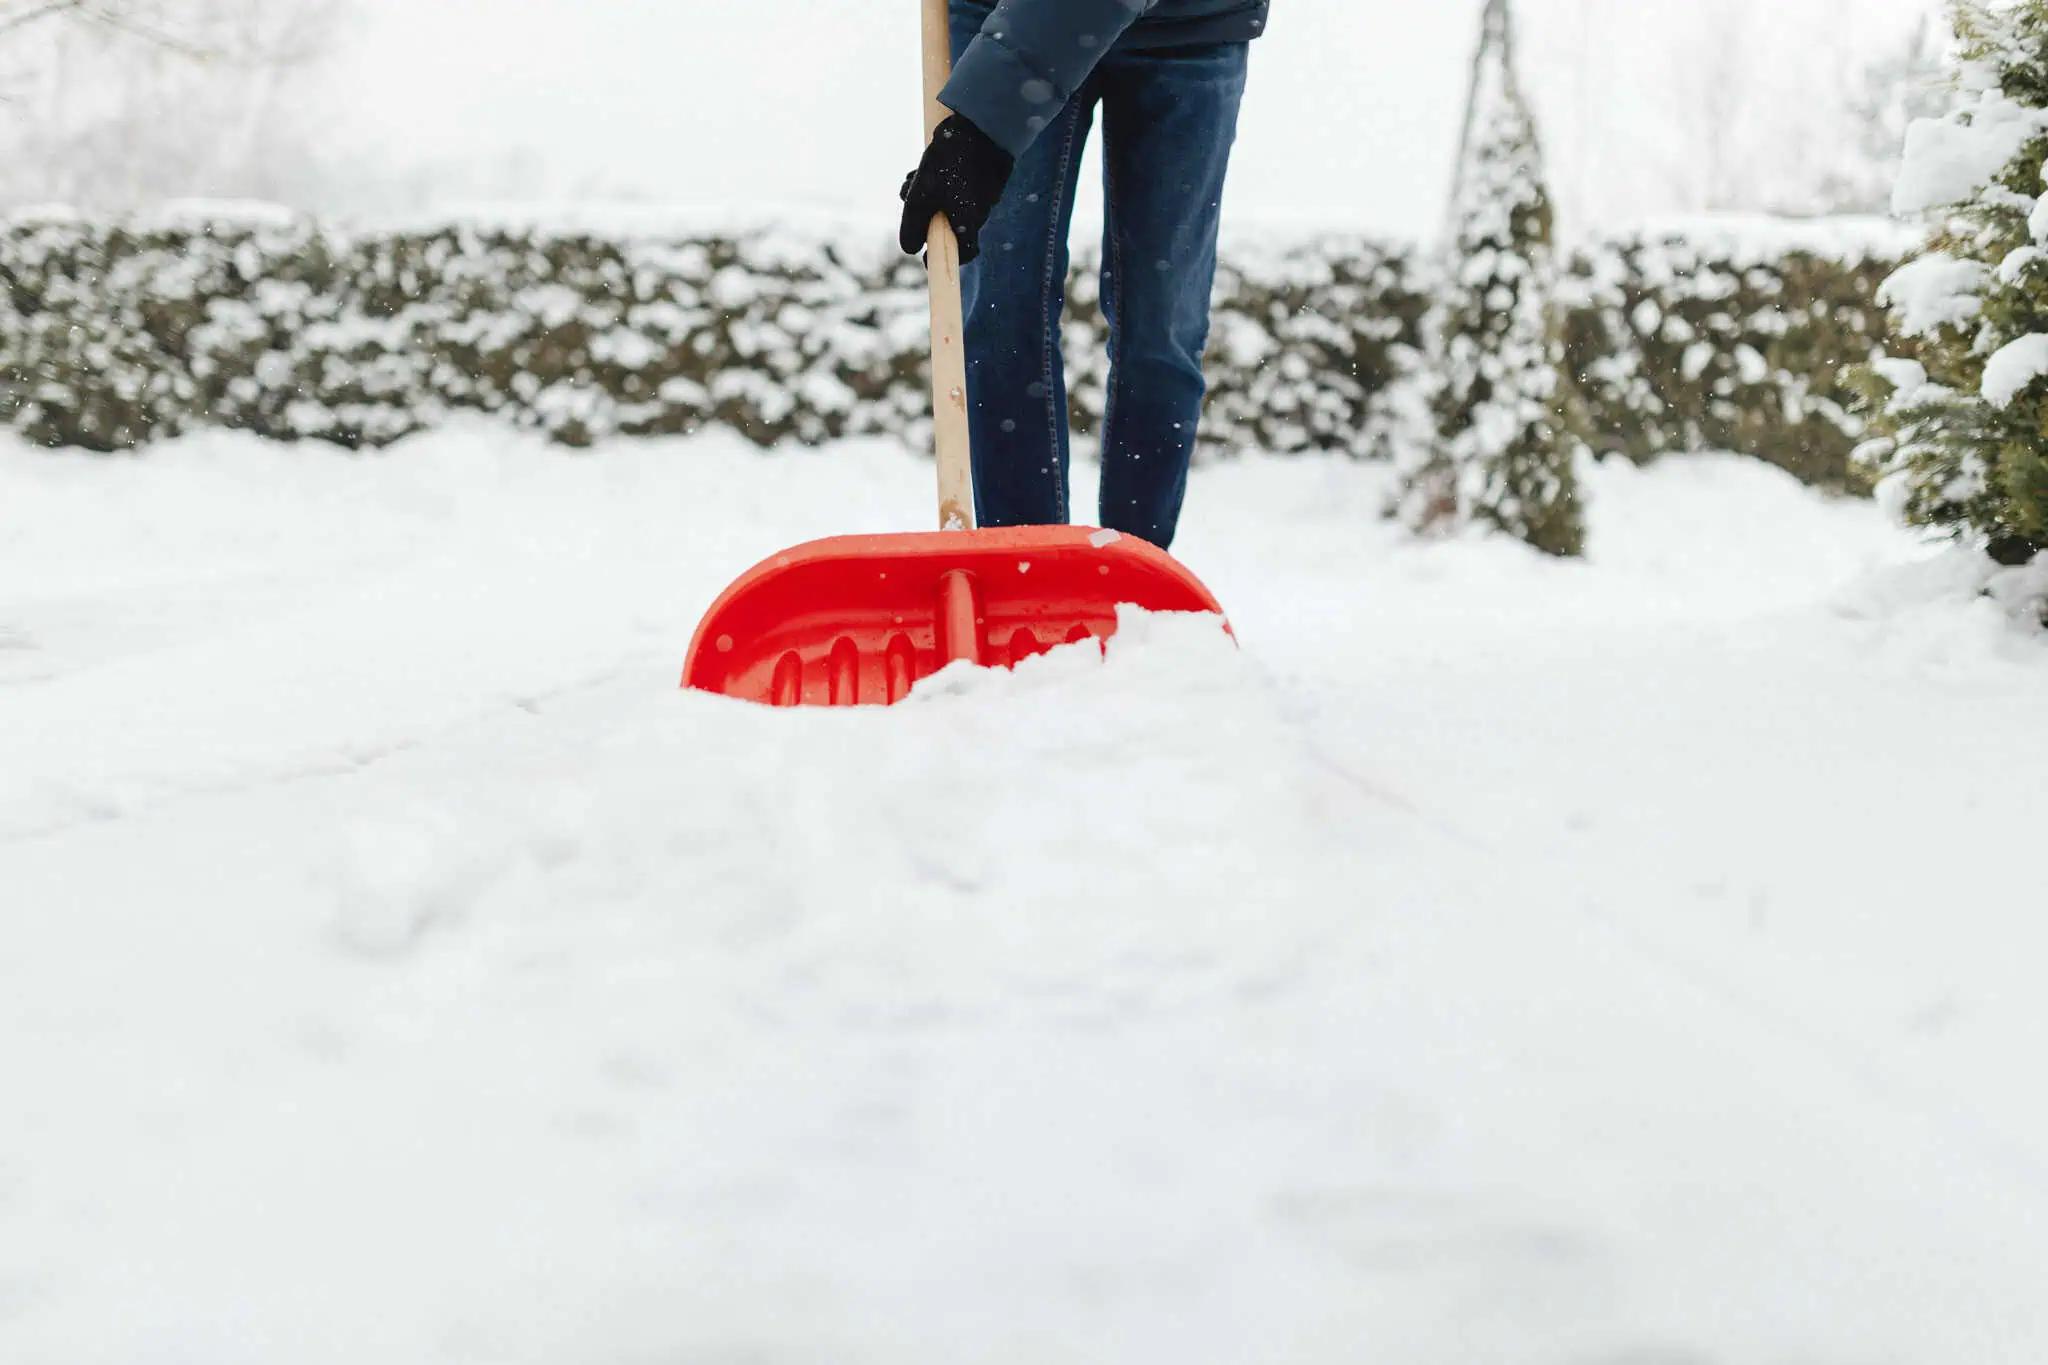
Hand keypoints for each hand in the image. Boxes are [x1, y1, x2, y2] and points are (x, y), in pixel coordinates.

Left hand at [899, 114, 1014, 265]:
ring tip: (914, 174)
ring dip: (930, 193)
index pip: (963, 254)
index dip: (943, 258)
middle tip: (908, 193)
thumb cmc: (950, 162)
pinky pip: (959, 186)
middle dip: (925, 214)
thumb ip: (914, 224)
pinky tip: (931, 162)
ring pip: (951, 202)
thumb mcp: (922, 194)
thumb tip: (910, 249)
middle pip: (950, 224)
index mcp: (970, 221)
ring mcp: (986, 192)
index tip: (926, 256)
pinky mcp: (985, 175)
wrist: (982, 124)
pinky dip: (942, 180)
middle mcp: (982, 211)